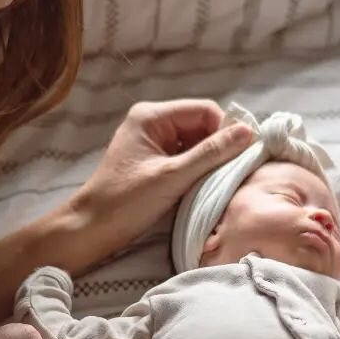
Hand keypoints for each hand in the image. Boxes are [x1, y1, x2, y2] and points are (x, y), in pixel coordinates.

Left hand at [68, 100, 253, 261]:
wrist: (91, 228)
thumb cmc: (126, 201)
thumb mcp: (173, 176)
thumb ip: (211, 153)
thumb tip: (248, 133)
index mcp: (151, 116)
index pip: (204, 110)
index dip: (226, 130)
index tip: (243, 155)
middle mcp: (152, 121)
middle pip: (201, 124)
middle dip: (218, 146)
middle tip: (233, 171)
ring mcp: (153, 140)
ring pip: (196, 141)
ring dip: (209, 159)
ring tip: (218, 180)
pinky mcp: (154, 159)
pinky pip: (186, 155)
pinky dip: (198, 168)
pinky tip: (203, 184)